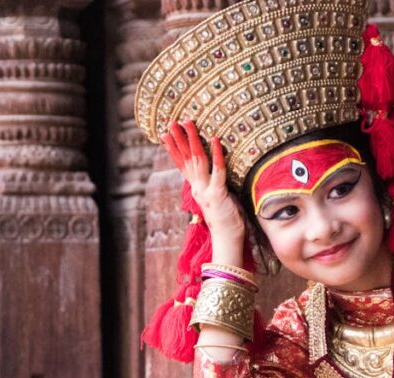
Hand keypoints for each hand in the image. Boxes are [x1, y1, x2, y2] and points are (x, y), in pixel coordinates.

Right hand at [162, 120, 245, 244]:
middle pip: (186, 158)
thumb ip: (211, 184)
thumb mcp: (215, 198)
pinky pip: (218, 171)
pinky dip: (217, 154)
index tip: (165, 134)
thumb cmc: (225, 218)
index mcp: (196, 188)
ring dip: (193, 140)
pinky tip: (215, 139)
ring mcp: (206, 190)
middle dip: (179, 139)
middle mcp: (197, 187)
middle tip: (172, 122)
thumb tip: (214, 171)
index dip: (173, 149)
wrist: (227, 239)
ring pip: (197, 160)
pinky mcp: (218, 194)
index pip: (181, 164)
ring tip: (189, 124)